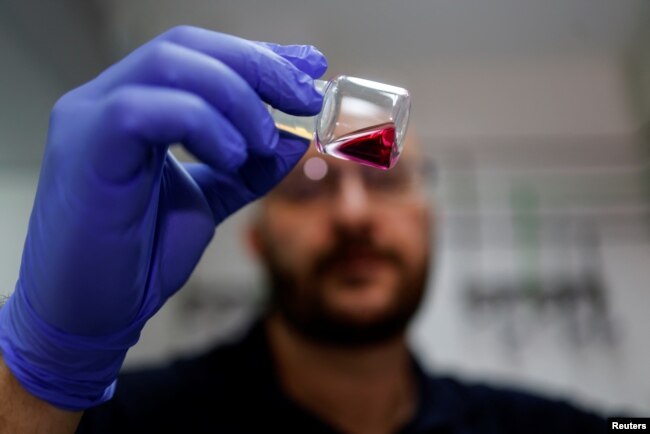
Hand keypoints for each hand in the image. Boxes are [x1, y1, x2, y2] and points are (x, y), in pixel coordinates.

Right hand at [0, 26, 326, 409]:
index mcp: (134, 104)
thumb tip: (295, 138)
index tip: (310, 67)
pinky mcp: (85, 149)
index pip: (198, 53)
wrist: (91, 313)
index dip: (258, 55)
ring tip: (261, 142)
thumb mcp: (207, 201)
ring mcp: (90, 119)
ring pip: (169, 64)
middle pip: (187, 46)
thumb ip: (247, 168)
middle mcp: (106, 99)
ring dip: (236, 97)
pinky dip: (201, 124)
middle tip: (305, 98)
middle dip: (258, 66)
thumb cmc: (139, 255)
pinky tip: (230, 157)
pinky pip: (144, 109)